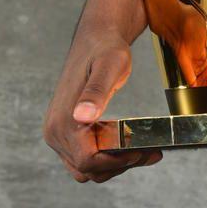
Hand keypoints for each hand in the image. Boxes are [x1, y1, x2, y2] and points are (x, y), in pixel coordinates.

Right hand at [43, 33, 162, 182]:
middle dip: (120, 165)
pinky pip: (84, 158)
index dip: (116, 162)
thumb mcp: (110, 66)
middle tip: (151, 152)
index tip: (142, 151)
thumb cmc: (105, 49)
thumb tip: (83, 116)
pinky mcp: (66, 133)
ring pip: (86, 168)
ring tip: (145, 151)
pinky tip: (130, 147)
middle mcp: (55, 131)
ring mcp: (58, 134)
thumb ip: (97, 92)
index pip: (88, 161)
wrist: (96, 38)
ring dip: (114, 166)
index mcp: (63, 120)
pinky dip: (106, 159)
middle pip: (88, 169)